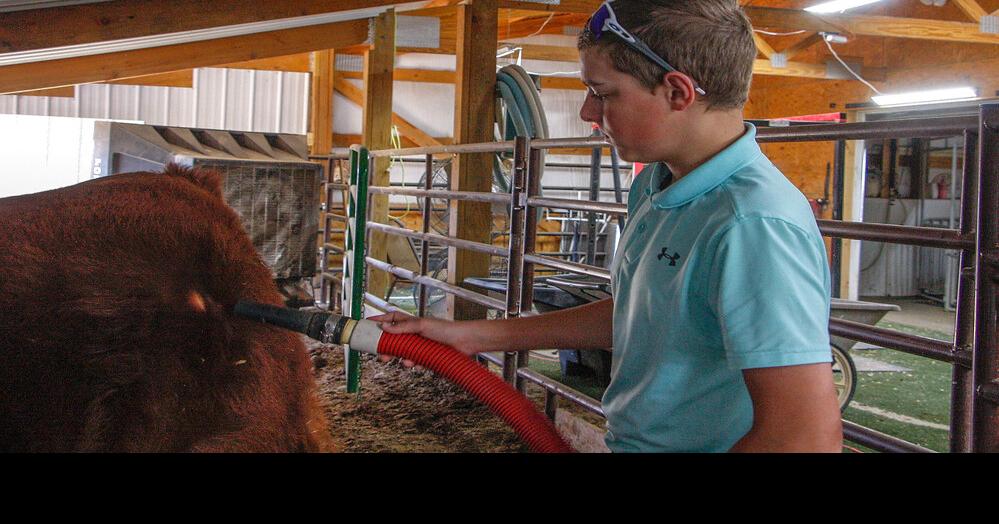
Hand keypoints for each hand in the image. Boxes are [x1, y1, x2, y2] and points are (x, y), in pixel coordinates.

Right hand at [367, 311, 489, 367]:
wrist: (465, 343)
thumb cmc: (446, 329)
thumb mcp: (421, 325)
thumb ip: (403, 327)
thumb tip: (385, 327)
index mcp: (412, 322)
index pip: (392, 318)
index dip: (380, 320)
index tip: (368, 325)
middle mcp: (415, 333)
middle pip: (394, 338)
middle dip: (385, 345)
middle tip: (378, 352)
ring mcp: (420, 345)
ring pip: (402, 352)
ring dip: (398, 356)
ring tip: (395, 359)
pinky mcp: (426, 356)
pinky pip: (414, 361)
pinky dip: (411, 363)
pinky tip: (413, 364)